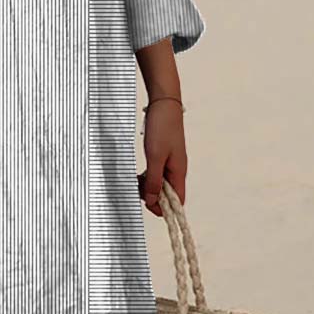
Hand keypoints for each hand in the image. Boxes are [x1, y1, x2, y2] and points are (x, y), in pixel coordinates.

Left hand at [138, 97, 186, 216]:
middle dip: (152, 197)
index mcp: (179, 172)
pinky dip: (147, 177)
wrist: (163, 104)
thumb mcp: (155, 157)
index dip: (165, 209)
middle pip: (167, 195)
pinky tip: (138, 175)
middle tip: (136, 191)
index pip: (177, 201)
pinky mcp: (163, 156)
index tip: (148, 208)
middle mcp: (176, 170)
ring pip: (160, 184)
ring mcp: (170, 163)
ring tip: (135, 182)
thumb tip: (152, 201)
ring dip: (148, 187)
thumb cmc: (162, 128)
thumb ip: (154, 180)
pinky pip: (156, 173)